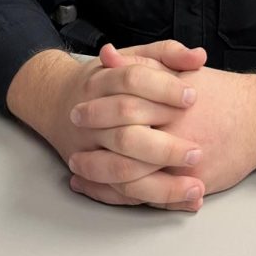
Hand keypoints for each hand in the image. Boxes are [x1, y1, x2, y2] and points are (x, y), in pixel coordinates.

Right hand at [7, 40, 208, 210]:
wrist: (57, 102)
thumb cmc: (106, 79)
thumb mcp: (133, 58)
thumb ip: (167, 53)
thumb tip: (198, 57)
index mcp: (101, 82)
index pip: (132, 82)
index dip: (164, 88)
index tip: (193, 97)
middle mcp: (91, 118)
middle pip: (125, 134)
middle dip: (164, 147)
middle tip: (197, 152)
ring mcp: (88, 149)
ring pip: (120, 172)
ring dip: (160, 184)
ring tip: (196, 187)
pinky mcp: (91, 174)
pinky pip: (120, 194)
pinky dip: (150, 201)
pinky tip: (182, 201)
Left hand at [69, 53, 255, 209]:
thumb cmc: (220, 93)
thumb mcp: (182, 71)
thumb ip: (143, 63)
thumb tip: (107, 56)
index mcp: (171, 104)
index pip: (124, 107)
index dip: (96, 111)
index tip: (76, 110)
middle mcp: (177, 136)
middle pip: (124, 147)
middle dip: (94, 151)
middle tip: (73, 150)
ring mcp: (185, 165)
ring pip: (134, 179)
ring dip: (101, 179)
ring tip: (80, 174)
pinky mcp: (192, 186)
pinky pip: (151, 197)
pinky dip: (124, 197)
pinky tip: (104, 191)